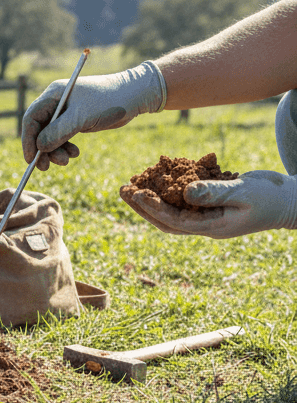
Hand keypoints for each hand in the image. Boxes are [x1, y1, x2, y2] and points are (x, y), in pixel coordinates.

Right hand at [22, 62, 165, 170]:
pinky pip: (62, 138)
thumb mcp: (80, 117)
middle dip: (42, 149)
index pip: (31, 118)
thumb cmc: (108, 101)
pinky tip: (75, 154)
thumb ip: (58, 132)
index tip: (31, 159)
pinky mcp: (75, 121)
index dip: (28, 140)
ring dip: (55, 152)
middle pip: (38, 130)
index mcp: (53, 94)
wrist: (134, 96)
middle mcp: (56, 102)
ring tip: (67, 161)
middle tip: (47, 167)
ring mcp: (65, 112)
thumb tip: (39, 148)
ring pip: (50, 137)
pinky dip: (65, 148)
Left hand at [120, 171, 296, 238]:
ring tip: (131, 184)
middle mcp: (203, 224)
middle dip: (142, 205)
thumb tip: (184, 191)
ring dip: (151, 197)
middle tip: (122, 189)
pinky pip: (185, 197)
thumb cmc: (271, 197)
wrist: (290, 200)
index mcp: (210, 227)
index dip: (152, 207)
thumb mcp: (243, 192)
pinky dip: (170, 188)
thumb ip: (215, 192)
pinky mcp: (210, 202)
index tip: (135, 193)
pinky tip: (157, 176)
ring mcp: (206, 214)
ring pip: (171, 208)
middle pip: (164, 218)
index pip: (173, 220)